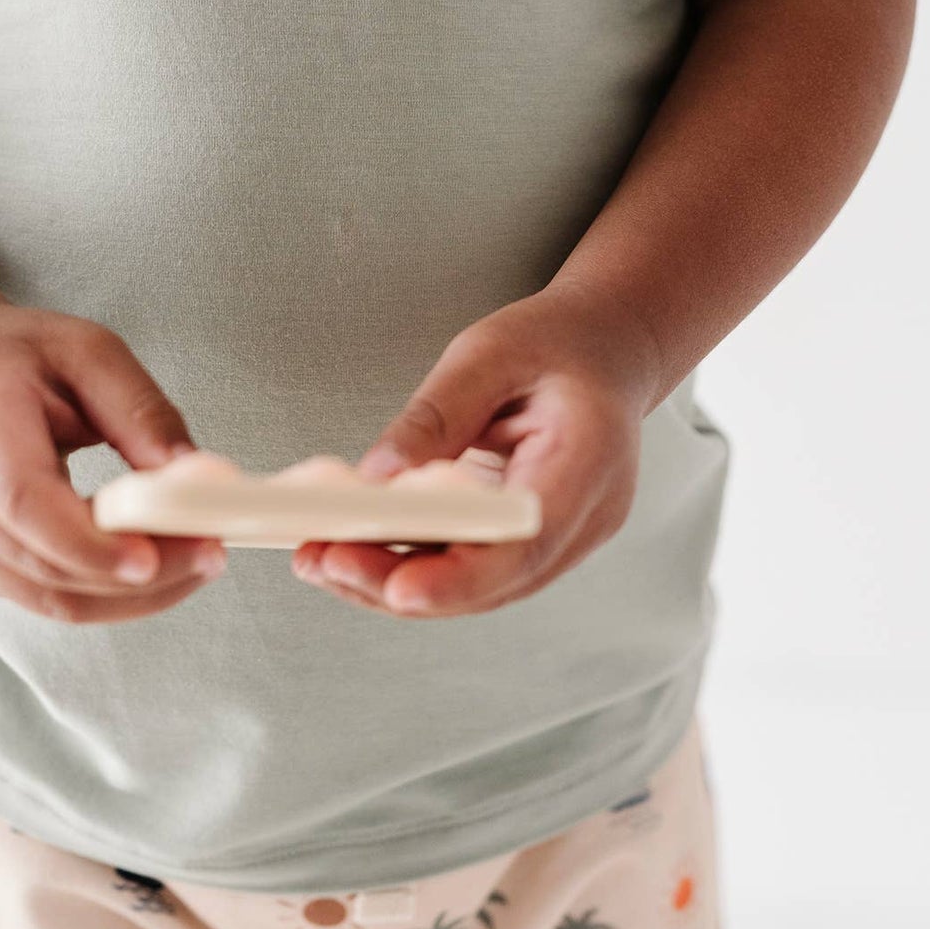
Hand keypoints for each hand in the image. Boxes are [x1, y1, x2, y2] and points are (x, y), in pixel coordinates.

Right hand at [0, 299, 225, 623]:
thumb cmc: (17, 356)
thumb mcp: (88, 351)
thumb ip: (141, 411)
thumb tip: (198, 477)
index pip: (24, 503)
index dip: (88, 542)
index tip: (153, 556)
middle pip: (45, 563)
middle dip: (138, 573)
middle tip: (213, 550)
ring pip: (51, 598)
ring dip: (134, 595)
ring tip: (200, 559)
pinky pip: (49, 600)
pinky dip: (111, 595)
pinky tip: (160, 567)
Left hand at [290, 279, 660, 618]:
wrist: (610, 345)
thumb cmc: (555, 340)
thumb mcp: (491, 352)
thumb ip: (437, 415)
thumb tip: (375, 478)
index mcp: (589, 461)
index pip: (526, 542)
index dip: (460, 577)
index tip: (395, 586)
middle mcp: (588, 516)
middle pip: (493, 580)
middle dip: (403, 583)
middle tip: (322, 559)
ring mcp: (569, 537)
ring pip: (480, 588)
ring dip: (398, 584)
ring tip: (319, 558)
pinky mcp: (541, 542)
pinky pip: (478, 571)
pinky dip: (419, 567)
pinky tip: (357, 551)